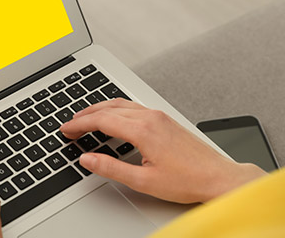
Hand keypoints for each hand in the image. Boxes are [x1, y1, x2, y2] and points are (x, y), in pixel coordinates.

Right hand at [60, 99, 265, 202]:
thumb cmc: (188, 180)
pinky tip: (112, 117)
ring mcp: (158, 116)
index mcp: (143, 130)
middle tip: (70, 124)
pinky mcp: (164, 119)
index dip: (80, 124)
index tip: (66, 130)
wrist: (219, 178)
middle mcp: (150, 117)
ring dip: (100, 109)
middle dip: (85, 114)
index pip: (101, 120)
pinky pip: (132, 107)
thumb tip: (87, 159)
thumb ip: (111, 168)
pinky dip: (115, 109)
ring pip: (121, 104)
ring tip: (85, 118)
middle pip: (109, 107)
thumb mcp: (144, 181)